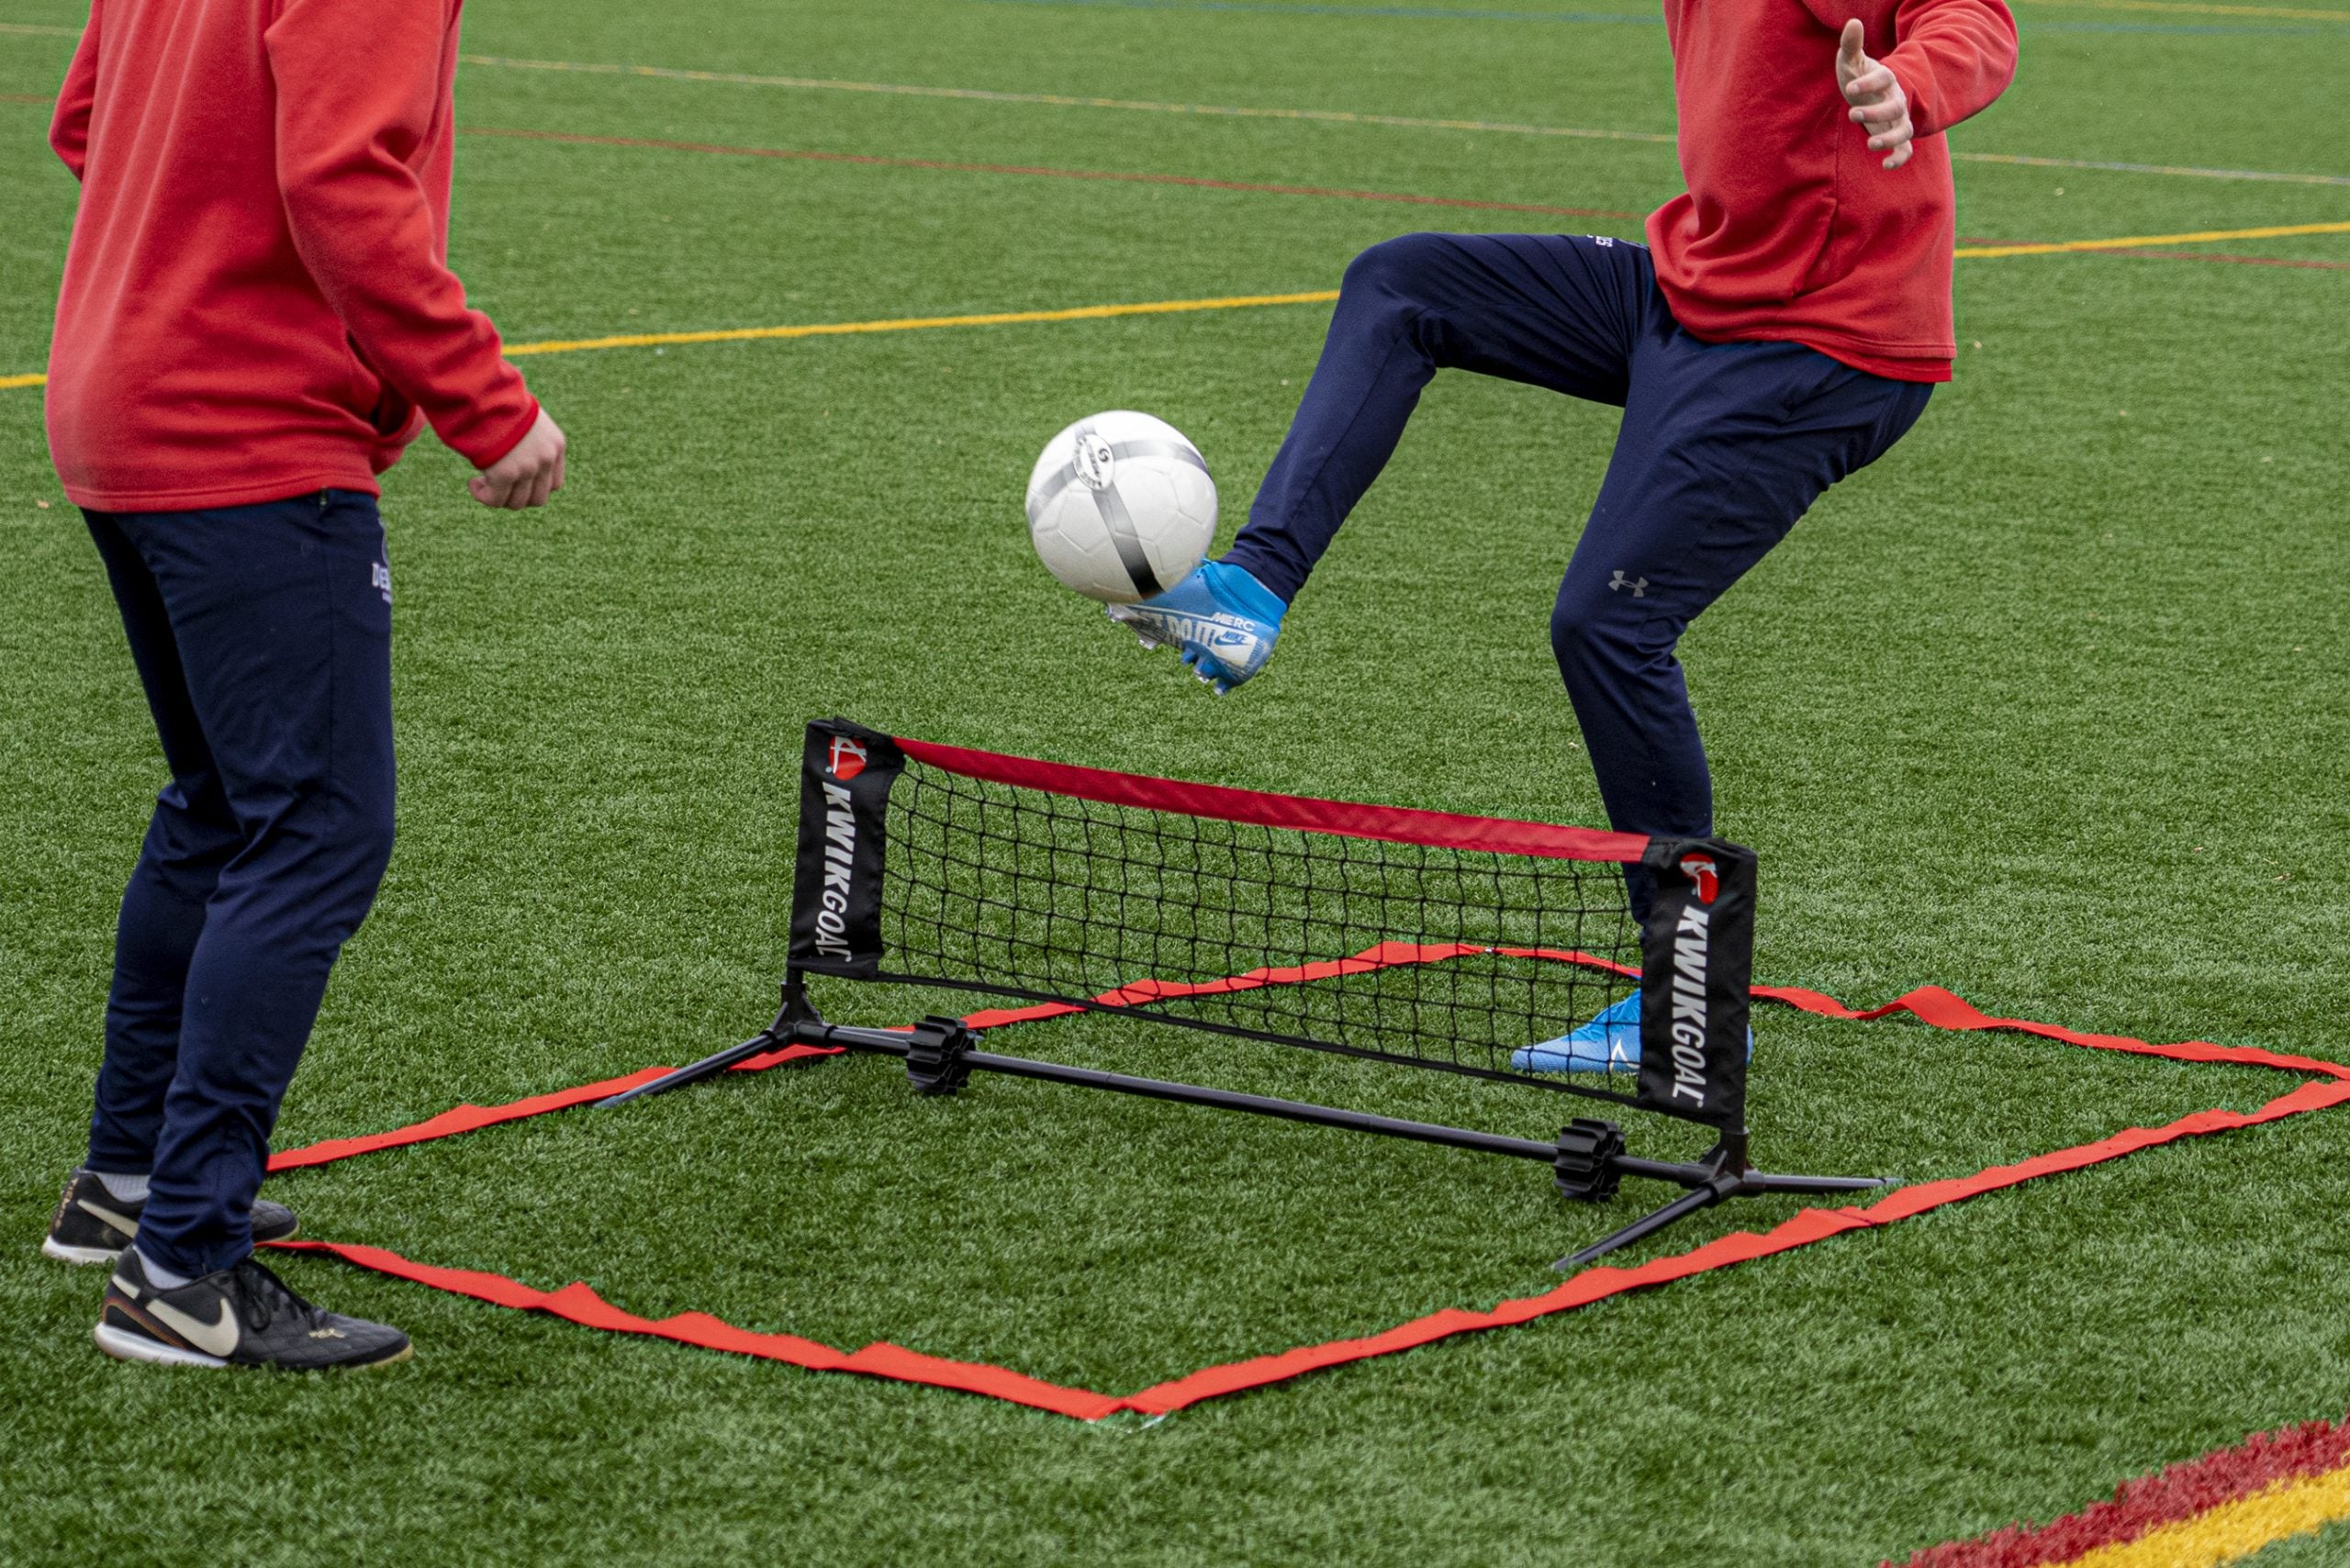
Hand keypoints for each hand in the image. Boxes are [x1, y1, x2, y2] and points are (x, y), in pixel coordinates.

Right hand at [469, 408, 566, 508]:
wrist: (487, 393)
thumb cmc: (500, 401)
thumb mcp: (526, 419)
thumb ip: (529, 441)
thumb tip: (517, 458)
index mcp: (556, 445)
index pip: (554, 484)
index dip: (533, 487)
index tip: (515, 479)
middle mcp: (546, 459)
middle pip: (537, 499)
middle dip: (516, 496)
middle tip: (498, 485)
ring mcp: (528, 467)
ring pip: (517, 503)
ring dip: (498, 497)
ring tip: (482, 482)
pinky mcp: (506, 473)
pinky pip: (495, 500)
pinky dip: (484, 496)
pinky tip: (474, 484)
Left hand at [1837, 19, 1914, 169]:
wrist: (1871, 94)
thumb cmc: (1859, 77)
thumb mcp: (1852, 61)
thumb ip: (1852, 44)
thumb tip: (1852, 23)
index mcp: (1885, 79)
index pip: (1883, 78)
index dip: (1869, 83)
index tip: (1850, 89)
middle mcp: (1895, 99)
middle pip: (1894, 107)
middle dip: (1875, 112)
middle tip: (1853, 113)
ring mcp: (1897, 118)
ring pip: (1903, 129)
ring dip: (1889, 138)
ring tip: (1871, 144)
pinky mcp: (1895, 135)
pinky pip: (1905, 149)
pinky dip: (1899, 157)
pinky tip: (1885, 166)